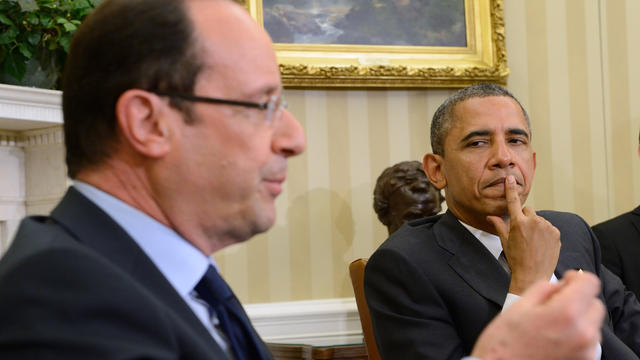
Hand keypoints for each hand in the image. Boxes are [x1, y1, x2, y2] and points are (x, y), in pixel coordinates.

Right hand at [471, 270, 604, 359]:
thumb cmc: (504, 343)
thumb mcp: (519, 305)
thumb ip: (545, 288)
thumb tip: (561, 285)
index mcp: (566, 313)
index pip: (590, 283)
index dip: (576, 278)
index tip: (565, 282)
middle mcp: (583, 333)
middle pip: (595, 304)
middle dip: (578, 300)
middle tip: (554, 306)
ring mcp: (586, 352)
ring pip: (593, 325)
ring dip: (579, 320)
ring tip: (552, 327)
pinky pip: (588, 342)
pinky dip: (577, 337)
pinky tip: (555, 340)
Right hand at [486, 175, 560, 293]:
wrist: (533, 275)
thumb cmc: (516, 259)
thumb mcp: (505, 242)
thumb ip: (499, 225)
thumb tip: (491, 216)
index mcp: (518, 223)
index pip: (513, 201)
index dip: (510, 189)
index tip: (510, 178)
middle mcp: (534, 222)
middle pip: (528, 210)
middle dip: (525, 217)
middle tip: (522, 233)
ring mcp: (547, 227)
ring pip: (539, 219)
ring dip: (536, 226)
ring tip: (533, 242)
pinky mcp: (556, 233)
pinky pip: (549, 227)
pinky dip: (545, 232)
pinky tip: (541, 244)